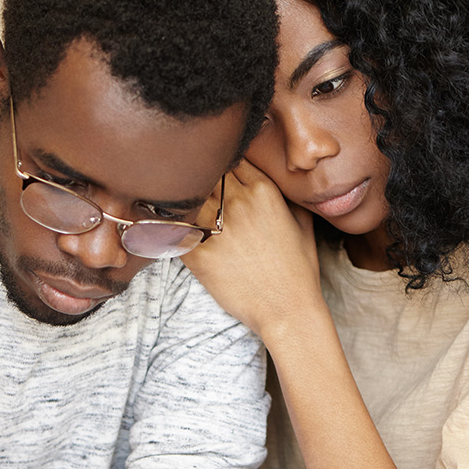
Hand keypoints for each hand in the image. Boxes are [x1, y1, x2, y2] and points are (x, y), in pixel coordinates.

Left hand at [183, 159, 321, 341]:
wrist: (288, 310)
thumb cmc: (299, 271)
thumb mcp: (303, 224)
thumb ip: (289, 196)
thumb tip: (281, 183)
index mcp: (263, 190)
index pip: (230, 158)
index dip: (219, 164)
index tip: (213, 174)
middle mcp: (238, 203)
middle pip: (205, 172)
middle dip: (198, 177)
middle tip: (189, 186)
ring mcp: (217, 227)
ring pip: (186, 196)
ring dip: (181, 199)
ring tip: (174, 205)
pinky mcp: (199, 254)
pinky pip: (173, 229)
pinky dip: (167, 227)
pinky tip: (164, 228)